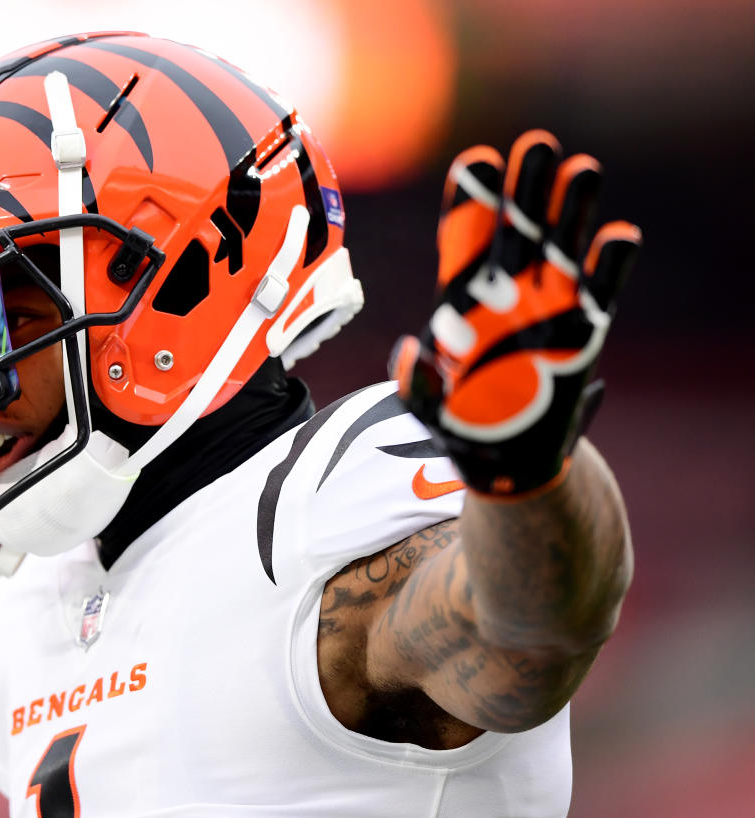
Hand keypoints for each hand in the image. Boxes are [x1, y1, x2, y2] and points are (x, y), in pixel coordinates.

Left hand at [390, 130, 640, 494]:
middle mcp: (507, 291)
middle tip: (537, 144)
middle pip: (518, 228)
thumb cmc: (459, 427)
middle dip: (527, 188)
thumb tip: (412, 352)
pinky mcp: (584, 331)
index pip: (463, 236)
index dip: (469, 200)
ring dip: (572, 210)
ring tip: (582, 169)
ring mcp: (548, 306)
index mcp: (460, 297)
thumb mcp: (428, 412)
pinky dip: (610, 265)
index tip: (476, 162)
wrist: (507, 460)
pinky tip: (618, 234)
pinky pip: (602, 290)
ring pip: (562, 245)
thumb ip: (416, 385)